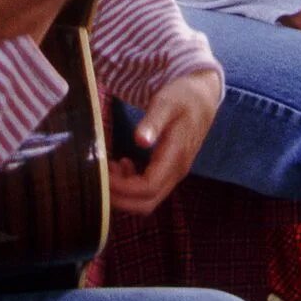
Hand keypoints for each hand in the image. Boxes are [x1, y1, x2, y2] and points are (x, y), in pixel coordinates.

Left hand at [109, 69, 223, 215]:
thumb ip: (152, 122)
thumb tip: (140, 140)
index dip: (122, 187)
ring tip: (108, 167)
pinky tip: (122, 164)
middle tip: (99, 178)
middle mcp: (177, 172)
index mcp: (176, 157)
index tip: (102, 173)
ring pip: (147, 200)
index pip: (147, 187)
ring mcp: (174, 174)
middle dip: (120, 198)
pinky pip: (149, 190)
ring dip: (124, 192)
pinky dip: (131, 185)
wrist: (202, 97)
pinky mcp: (170, 171)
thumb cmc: (182, 97)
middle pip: (146, 203)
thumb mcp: (166, 103)